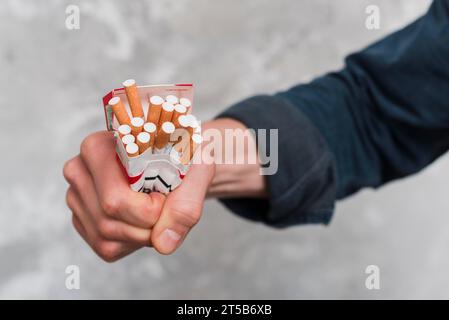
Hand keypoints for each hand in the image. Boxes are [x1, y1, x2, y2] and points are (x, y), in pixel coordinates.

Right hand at [63, 131, 213, 260]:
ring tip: (157, 209)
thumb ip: (186, 204)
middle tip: (166, 204)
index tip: (167, 194)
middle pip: (109, 221)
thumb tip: (163, 244)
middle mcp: (80, 170)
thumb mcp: (198, 171)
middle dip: (148, 225)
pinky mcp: (82, 219)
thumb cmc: (185, 156)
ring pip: (106, 237)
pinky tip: (145, 220)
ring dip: (143, 234)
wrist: (180, 158)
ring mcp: (77, 196)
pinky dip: (134, 241)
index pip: (115, 200)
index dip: (150, 209)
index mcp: (98, 147)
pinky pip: (107, 247)